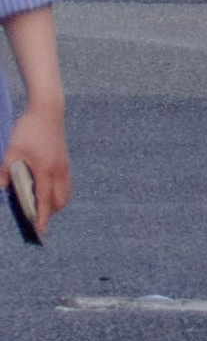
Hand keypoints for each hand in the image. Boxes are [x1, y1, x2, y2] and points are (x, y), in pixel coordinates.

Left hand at [4, 89, 62, 237]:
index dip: (42, 216)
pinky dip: (58, 190)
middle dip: (50, 211)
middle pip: (60, 199)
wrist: (47, 110)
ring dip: (55, 201)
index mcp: (45, 169)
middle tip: (36, 218)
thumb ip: (5, 172)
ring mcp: (64, 164)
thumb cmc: (27, 130)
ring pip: (65, 191)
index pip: (45, 199)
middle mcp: (59, 169)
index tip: (40, 231)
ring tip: (40, 206)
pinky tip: (45, 188)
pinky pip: (65, 182)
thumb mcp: (10, 151)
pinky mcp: (64, 159)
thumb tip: (1, 189)